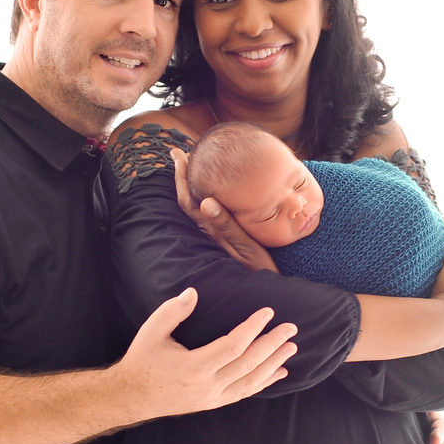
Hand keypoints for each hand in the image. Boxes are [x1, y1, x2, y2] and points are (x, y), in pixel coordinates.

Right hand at [115, 287, 297, 421]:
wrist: (132, 396)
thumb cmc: (143, 360)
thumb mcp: (151, 332)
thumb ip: (172, 311)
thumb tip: (193, 292)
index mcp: (193, 366)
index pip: (233, 346)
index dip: (253, 328)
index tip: (268, 312)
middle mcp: (207, 385)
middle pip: (249, 364)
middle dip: (272, 344)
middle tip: (291, 328)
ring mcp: (211, 397)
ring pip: (251, 381)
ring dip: (273, 363)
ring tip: (290, 347)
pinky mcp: (212, 403)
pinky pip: (244, 393)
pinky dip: (264, 382)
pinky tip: (278, 372)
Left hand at [170, 148, 278, 272]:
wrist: (266, 291)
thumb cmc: (260, 270)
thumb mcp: (246, 247)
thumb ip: (227, 226)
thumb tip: (206, 201)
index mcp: (212, 230)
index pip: (189, 201)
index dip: (181, 178)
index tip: (178, 156)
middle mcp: (211, 230)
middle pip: (189, 199)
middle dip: (182, 175)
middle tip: (176, 151)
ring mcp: (217, 233)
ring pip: (197, 204)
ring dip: (192, 182)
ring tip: (189, 163)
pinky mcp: (226, 236)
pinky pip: (209, 210)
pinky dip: (205, 193)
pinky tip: (209, 186)